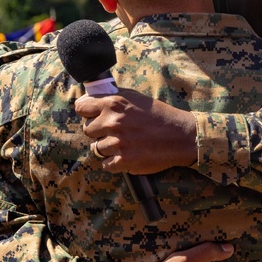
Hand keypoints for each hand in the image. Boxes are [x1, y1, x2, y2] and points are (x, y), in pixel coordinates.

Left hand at [75, 89, 196, 173]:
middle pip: (87, 129)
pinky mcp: (124, 161)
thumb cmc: (159, 115)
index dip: (87, 112)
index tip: (93, 115)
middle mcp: (113, 122)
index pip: (81, 107)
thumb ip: (113, 98)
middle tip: (114, 131)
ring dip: (107, 148)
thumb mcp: (135, 97)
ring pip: (96, 148)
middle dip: (98, 131)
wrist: (181, 136)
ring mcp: (118, 143)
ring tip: (123, 144)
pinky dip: (113, 162)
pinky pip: (105, 164)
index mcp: (113, 103)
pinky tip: (125, 155)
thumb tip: (91, 98)